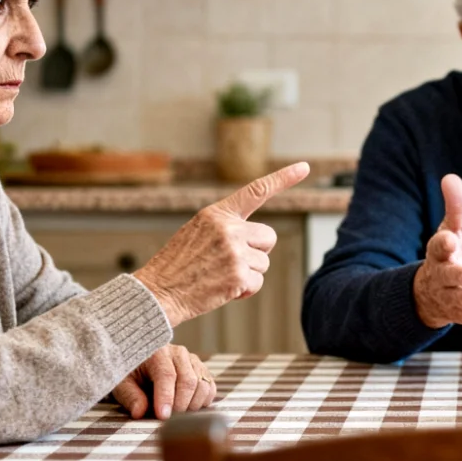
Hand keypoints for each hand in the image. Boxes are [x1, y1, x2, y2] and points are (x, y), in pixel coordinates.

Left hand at [112, 344, 215, 419]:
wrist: (142, 359)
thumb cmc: (131, 372)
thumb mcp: (122, 383)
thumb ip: (130, 396)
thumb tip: (139, 412)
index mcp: (157, 352)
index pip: (166, 375)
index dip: (166, 397)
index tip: (163, 416)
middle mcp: (178, 353)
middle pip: (188, 380)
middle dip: (180, 404)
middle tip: (170, 420)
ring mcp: (193, 360)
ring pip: (202, 384)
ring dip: (193, 404)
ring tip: (178, 414)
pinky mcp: (201, 369)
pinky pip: (210, 386)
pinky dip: (203, 401)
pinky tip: (189, 407)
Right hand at [133, 162, 309, 325]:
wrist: (157, 293)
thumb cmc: (177, 266)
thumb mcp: (196, 233)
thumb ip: (225, 227)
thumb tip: (257, 239)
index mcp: (216, 214)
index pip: (255, 190)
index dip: (283, 178)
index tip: (305, 167)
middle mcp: (228, 228)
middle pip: (269, 237)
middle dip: (257, 252)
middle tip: (230, 262)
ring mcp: (234, 251)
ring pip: (263, 263)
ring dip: (247, 274)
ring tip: (218, 276)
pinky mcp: (238, 275)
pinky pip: (257, 284)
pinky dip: (244, 291)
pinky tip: (221, 290)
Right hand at [412, 174, 461, 329]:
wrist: (431, 290)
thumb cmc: (448, 253)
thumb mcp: (452, 229)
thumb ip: (455, 206)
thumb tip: (451, 177)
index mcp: (439, 251)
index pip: (438, 246)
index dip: (443, 243)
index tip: (450, 238)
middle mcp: (440, 274)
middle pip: (445, 274)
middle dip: (454, 274)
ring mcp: (447, 294)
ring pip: (454, 298)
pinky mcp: (456, 312)